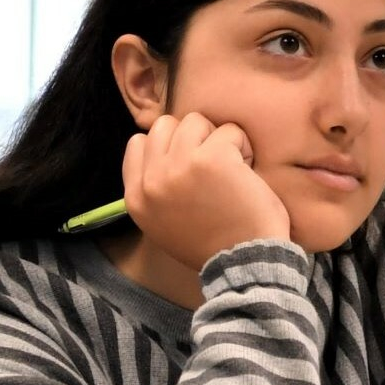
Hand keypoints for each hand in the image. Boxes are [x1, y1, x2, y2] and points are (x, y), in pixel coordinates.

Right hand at [122, 113, 291, 270]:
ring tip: (231, 168)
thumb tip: (164, 156)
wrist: (244, 263)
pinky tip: (247, 172)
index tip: (190, 165)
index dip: (168, 147)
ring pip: (195, 121)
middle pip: (165, 126)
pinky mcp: (212, 159)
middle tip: (212, 165)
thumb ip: (156, 191)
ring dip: (218, 139)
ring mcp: (179, 166)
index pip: (138, 144)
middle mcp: (152, 181)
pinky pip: (229, 130)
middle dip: (192, 138)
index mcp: (137, 199)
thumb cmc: (213, 244)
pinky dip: (243, 146)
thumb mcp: (164, 224)